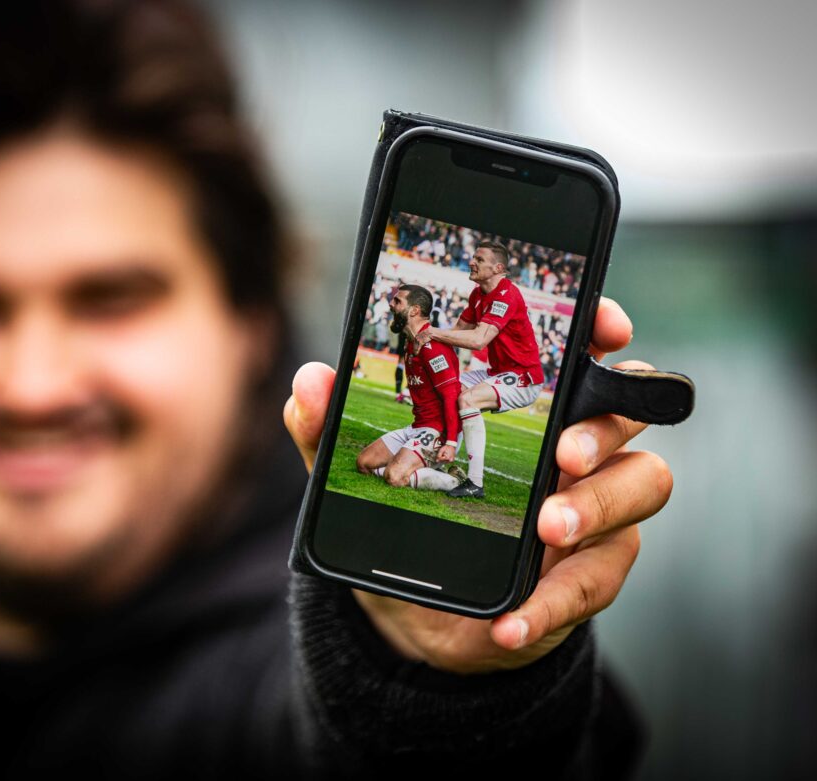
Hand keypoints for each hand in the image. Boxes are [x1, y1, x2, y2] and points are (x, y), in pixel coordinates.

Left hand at [283, 297, 672, 673]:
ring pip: (642, 486)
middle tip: (563, 455)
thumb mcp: (356, 476)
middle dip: (604, 428)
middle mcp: (573, 449)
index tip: (603, 327)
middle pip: (627, 415)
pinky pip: (598, 580)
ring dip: (599, 506)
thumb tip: (309, 382)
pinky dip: (555, 602)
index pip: (582, 354)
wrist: (416, 613)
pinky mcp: (589, 571)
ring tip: (548, 531)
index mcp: (524, 409)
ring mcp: (592, 508)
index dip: (602, 332)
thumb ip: (328, 430)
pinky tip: (515, 620)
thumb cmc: (403, 520)